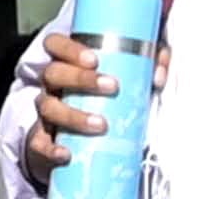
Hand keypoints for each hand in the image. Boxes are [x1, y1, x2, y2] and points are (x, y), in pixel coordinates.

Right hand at [14, 20, 138, 180]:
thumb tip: (159, 75)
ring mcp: (46, 113)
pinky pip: (40, 145)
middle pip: (53, 73)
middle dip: (81, 79)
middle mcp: (52, 86)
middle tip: (112, 86)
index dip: (70, 48)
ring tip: (101, 124)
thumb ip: (146, 66)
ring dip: (74, 115)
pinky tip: (67, 154)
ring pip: (49, 108)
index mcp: (67, 64)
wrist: (78, 140)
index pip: (55, 45)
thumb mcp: (124, 76)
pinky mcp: (42, 141)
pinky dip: (51, 150)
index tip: (95, 59)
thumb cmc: (103, 100)